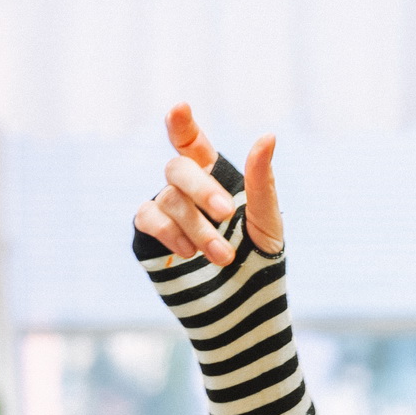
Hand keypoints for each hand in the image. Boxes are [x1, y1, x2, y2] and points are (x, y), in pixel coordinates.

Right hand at [133, 103, 282, 265]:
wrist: (243, 306)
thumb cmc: (259, 258)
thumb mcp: (267, 219)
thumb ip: (261, 180)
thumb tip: (268, 136)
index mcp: (215, 177)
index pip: (191, 143)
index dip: (182, 124)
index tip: (179, 108)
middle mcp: (186, 189)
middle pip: (178, 168)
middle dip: (202, 189)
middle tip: (226, 213)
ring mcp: (166, 210)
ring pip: (169, 200)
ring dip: (199, 228)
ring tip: (225, 256)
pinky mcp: (150, 236)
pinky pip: (148, 219)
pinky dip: (169, 233)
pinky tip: (190, 253)